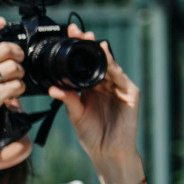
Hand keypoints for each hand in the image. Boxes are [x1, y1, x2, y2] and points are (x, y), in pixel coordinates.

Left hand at [50, 30, 141, 183]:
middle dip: (88, 45)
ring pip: (109, 65)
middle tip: (77, 32)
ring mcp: (119, 88)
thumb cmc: (92, 135)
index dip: (77, 50)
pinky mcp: (130, 94)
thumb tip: (53, 87)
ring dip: (100, 52)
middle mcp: (106, 85)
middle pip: (97, 60)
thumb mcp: (75, 114)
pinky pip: (120, 77)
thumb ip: (68, 99)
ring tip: (90, 40)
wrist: (107, 152)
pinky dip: (113, 67)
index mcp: (92, 88)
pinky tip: (105, 57)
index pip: (85, 64)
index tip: (67, 36)